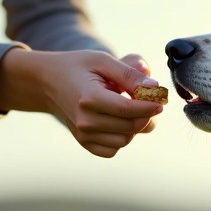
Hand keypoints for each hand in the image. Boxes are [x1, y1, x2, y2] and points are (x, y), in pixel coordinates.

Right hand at [0, 47, 162, 157]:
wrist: (48, 82)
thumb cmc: (78, 67)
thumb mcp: (102, 61)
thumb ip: (128, 73)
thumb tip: (153, 87)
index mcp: (89, 98)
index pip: (127, 110)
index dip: (149, 106)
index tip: (161, 100)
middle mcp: (85, 121)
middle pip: (131, 127)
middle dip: (146, 115)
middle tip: (149, 101)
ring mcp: (83, 135)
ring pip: (125, 140)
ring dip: (135, 126)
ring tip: (129, 108)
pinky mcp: (85, 143)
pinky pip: (114, 149)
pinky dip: (122, 137)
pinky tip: (118, 121)